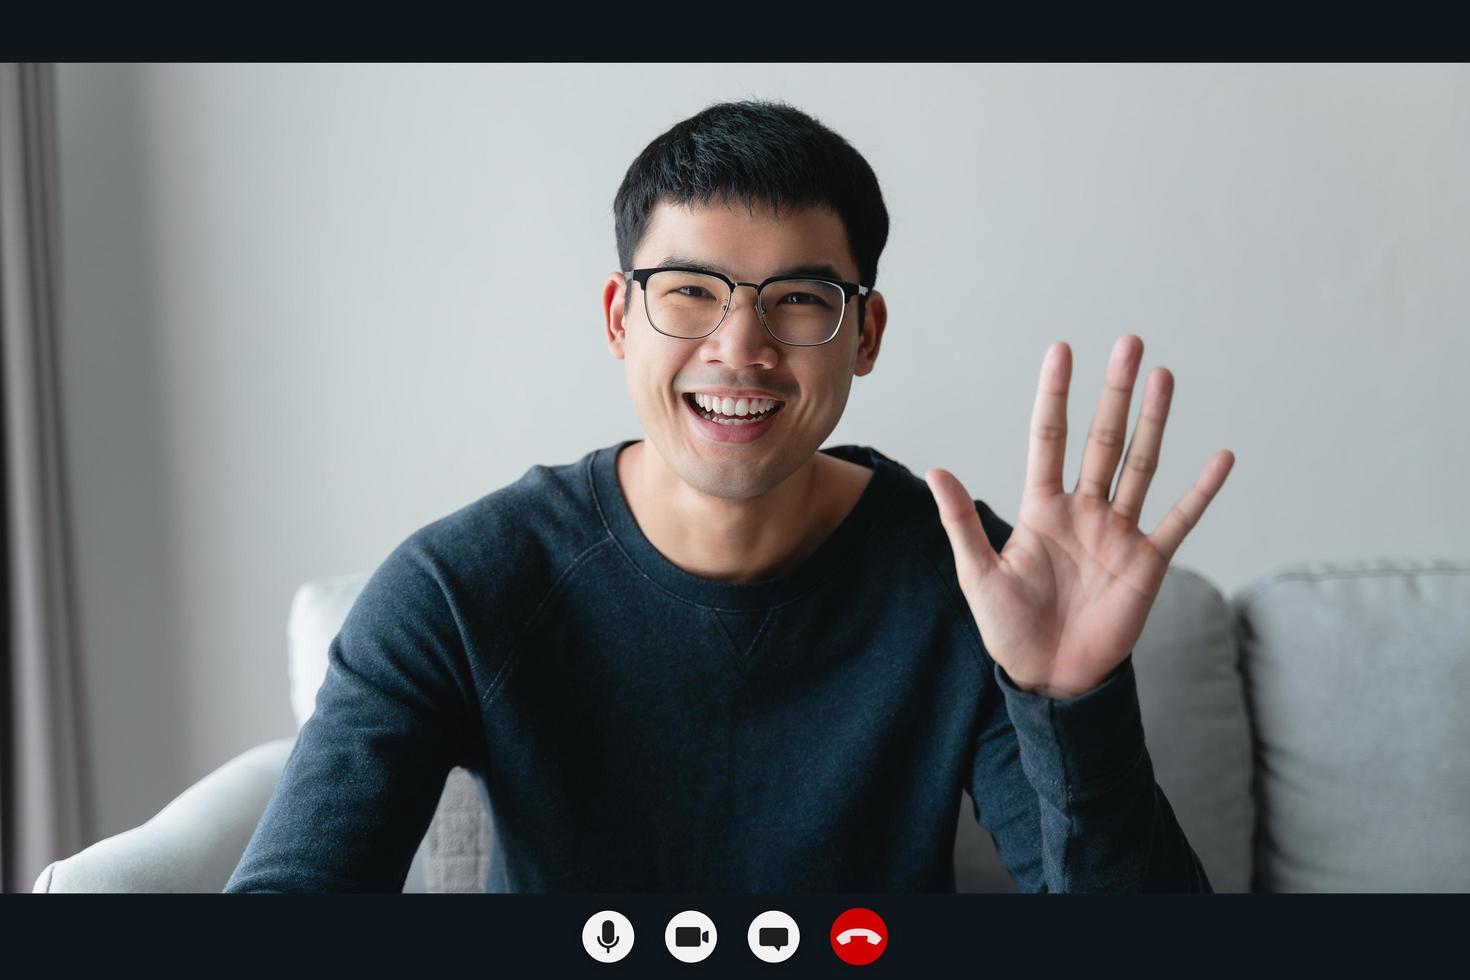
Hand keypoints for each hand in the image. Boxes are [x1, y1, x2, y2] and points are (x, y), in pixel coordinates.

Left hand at [925, 335, 1234, 699]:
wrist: (1050, 678)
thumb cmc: (1009, 629)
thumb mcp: (978, 575)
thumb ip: (962, 522)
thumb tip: (935, 470)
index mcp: (1041, 509)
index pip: (1049, 439)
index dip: (1054, 395)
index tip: (1061, 350)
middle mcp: (1083, 511)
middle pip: (1102, 439)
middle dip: (1113, 392)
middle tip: (1129, 342)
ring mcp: (1118, 533)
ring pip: (1140, 465)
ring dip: (1154, 421)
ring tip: (1163, 376)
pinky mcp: (1147, 563)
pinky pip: (1179, 519)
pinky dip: (1201, 490)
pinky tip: (1222, 457)